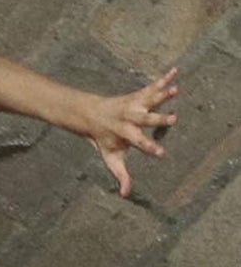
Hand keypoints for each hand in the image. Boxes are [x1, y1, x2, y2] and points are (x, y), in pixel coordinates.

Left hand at [86, 68, 178, 196]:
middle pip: (145, 119)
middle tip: (174, 119)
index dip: (149, 148)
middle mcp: (130, 118)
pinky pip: (153, 86)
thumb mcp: (110, 158)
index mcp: (125, 134)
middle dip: (158, 119)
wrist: (89, 114)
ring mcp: (134, 105)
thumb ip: (120, 175)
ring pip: (150, 100)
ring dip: (163, 94)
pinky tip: (175, 71)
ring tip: (176, 89)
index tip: (162, 154)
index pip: (138, 142)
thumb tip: (125, 195)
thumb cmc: (103, 139)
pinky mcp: (138, 95)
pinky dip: (164, 79)